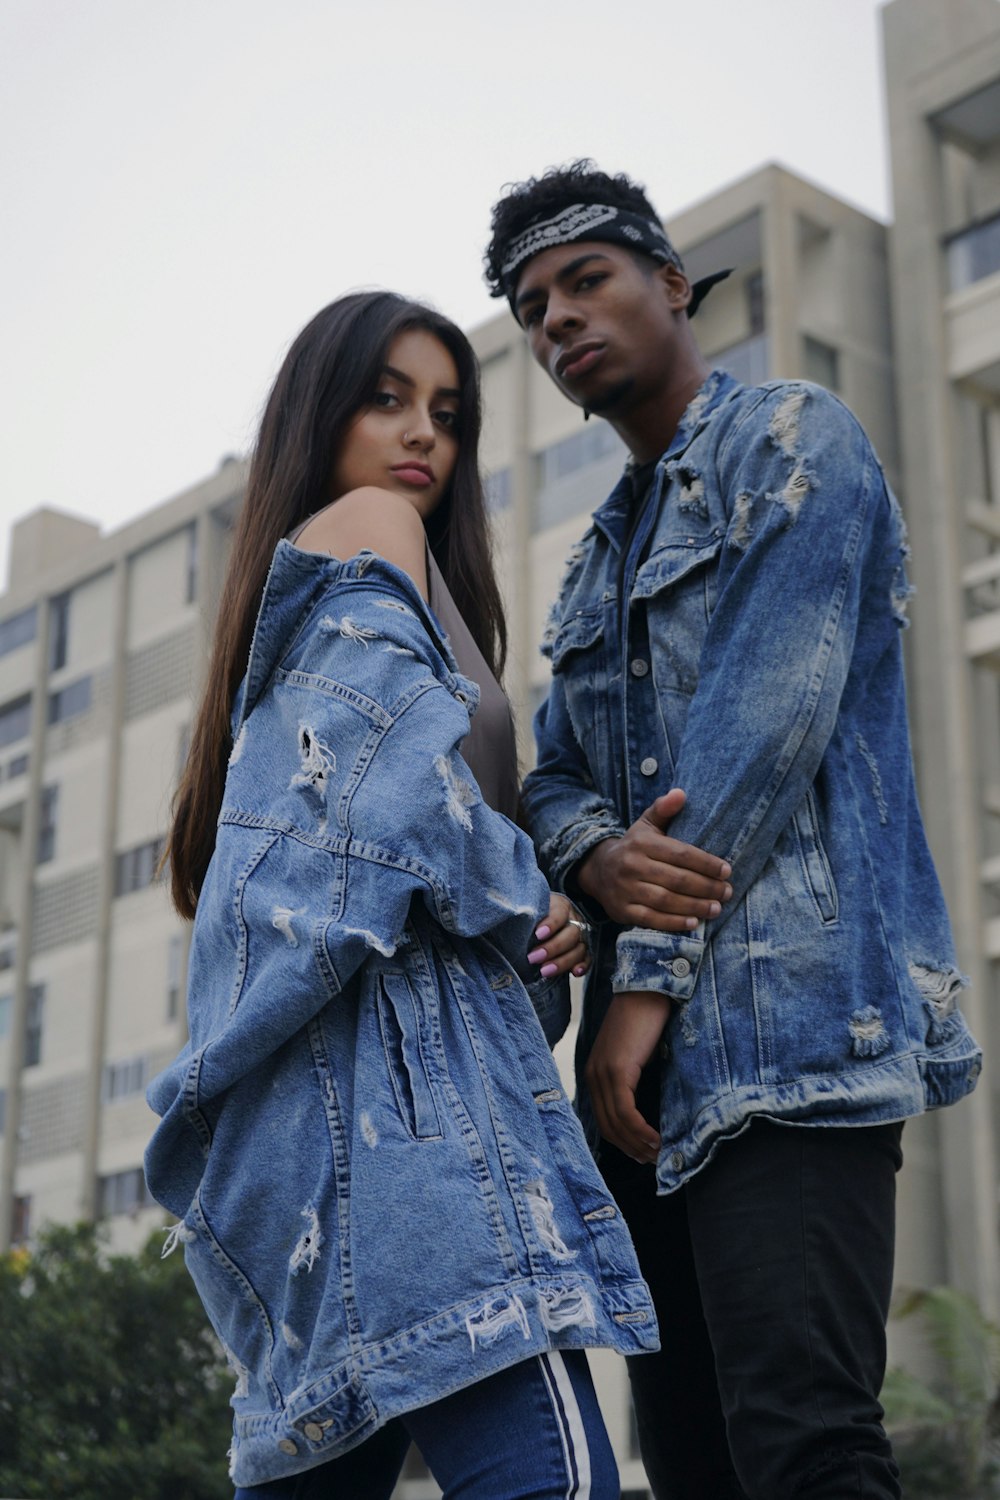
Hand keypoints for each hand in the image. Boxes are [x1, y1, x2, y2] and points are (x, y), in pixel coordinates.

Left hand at [527, 892, 590, 979]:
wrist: (533, 923)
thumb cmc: (527, 916)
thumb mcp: (525, 909)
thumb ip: (522, 914)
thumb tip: (513, 918)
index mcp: (561, 905)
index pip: (560, 913)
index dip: (551, 924)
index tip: (537, 935)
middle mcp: (574, 920)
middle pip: (572, 933)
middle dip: (553, 947)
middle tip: (533, 958)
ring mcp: (580, 936)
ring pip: (579, 949)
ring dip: (563, 962)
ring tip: (544, 971)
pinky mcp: (582, 952)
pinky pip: (587, 960)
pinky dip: (582, 967)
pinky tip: (574, 973)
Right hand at [576, 788, 731, 930]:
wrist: (597, 870)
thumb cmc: (633, 847)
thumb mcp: (646, 825)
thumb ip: (664, 809)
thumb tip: (681, 793)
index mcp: (641, 843)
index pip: (680, 853)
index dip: (706, 863)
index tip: (726, 870)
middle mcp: (631, 865)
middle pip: (676, 879)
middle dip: (706, 887)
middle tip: (727, 892)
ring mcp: (625, 890)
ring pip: (666, 900)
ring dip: (695, 906)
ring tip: (716, 908)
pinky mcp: (621, 910)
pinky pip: (651, 919)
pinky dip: (674, 923)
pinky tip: (694, 923)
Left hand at [585, 991, 671, 1163]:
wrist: (649, 990)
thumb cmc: (648, 1020)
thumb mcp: (636, 1055)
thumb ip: (634, 1078)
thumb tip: (646, 1106)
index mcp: (595, 1073)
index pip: (604, 1119)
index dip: (623, 1141)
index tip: (641, 1154)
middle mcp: (593, 1075)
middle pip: (608, 1127)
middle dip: (630, 1148)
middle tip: (652, 1161)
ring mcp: (603, 1073)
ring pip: (617, 1123)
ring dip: (638, 1144)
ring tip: (657, 1154)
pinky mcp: (618, 1070)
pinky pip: (626, 1111)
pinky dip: (641, 1130)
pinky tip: (656, 1139)